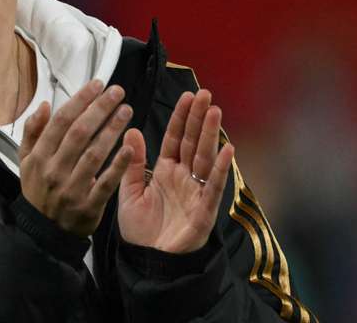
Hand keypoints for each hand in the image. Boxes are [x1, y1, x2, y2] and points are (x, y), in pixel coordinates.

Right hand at [19, 80, 133, 237]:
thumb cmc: (37, 189)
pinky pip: (105, 183)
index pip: (60, 122)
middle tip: (118, 92)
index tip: (97, 85)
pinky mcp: (88, 206)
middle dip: (100, 109)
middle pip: (79, 133)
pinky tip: (131, 147)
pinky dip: (118, 165)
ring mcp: (71, 189)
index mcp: (38, 156)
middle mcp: (53, 170)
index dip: (80, 101)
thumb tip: (45, 105)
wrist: (43, 231)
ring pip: (94, 154)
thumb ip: (32, 131)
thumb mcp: (25, 159)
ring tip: (126, 111)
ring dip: (112, 130)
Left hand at [117, 89, 234, 253]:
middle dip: (198, 118)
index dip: (180, 118)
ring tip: (214, 110)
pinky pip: (213, 187)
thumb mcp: (130, 191)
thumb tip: (131, 129)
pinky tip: (227, 149)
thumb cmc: (141, 230)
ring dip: (210, 134)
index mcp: (165, 171)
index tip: (186, 95)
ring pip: (205, 158)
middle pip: (192, 143)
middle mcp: (184, 178)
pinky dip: (220, 169)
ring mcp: (196, 193)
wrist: (148, 263)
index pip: (175, 138)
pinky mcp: (204, 211)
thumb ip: (133, 162)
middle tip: (204, 94)